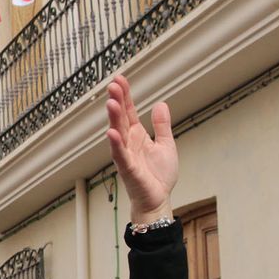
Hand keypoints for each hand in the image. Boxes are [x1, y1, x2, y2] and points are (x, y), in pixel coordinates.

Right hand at [105, 75, 177, 221]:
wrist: (158, 200)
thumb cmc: (159, 176)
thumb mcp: (166, 145)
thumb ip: (162, 126)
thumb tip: (161, 104)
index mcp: (137, 135)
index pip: (129, 111)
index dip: (125, 95)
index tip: (119, 79)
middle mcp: (128, 143)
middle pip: (120, 118)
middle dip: (117, 101)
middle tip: (113, 85)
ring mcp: (126, 155)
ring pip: (117, 134)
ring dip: (113, 119)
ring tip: (111, 103)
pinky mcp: (128, 169)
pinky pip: (120, 155)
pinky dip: (116, 144)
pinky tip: (112, 132)